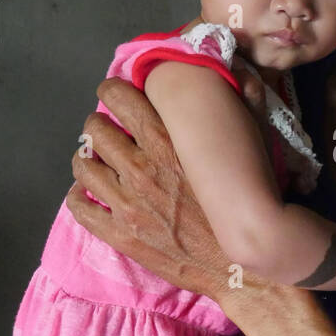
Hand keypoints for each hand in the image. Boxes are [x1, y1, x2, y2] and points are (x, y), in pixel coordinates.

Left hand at [66, 75, 270, 312]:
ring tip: (95, 160)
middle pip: (95, 129)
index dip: (113, 91)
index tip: (116, 94)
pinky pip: (79, 207)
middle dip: (98, 124)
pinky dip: (78, 196)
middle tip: (107, 129)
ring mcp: (127, 204)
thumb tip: (239, 71)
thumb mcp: (257, 144)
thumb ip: (246, 102)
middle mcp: (141, 168)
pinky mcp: (121, 235)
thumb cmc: (253, 202)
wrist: (245, 264)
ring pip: (82, 165)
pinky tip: (88, 194)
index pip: (120, 98)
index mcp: (168, 141)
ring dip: (86, 157)